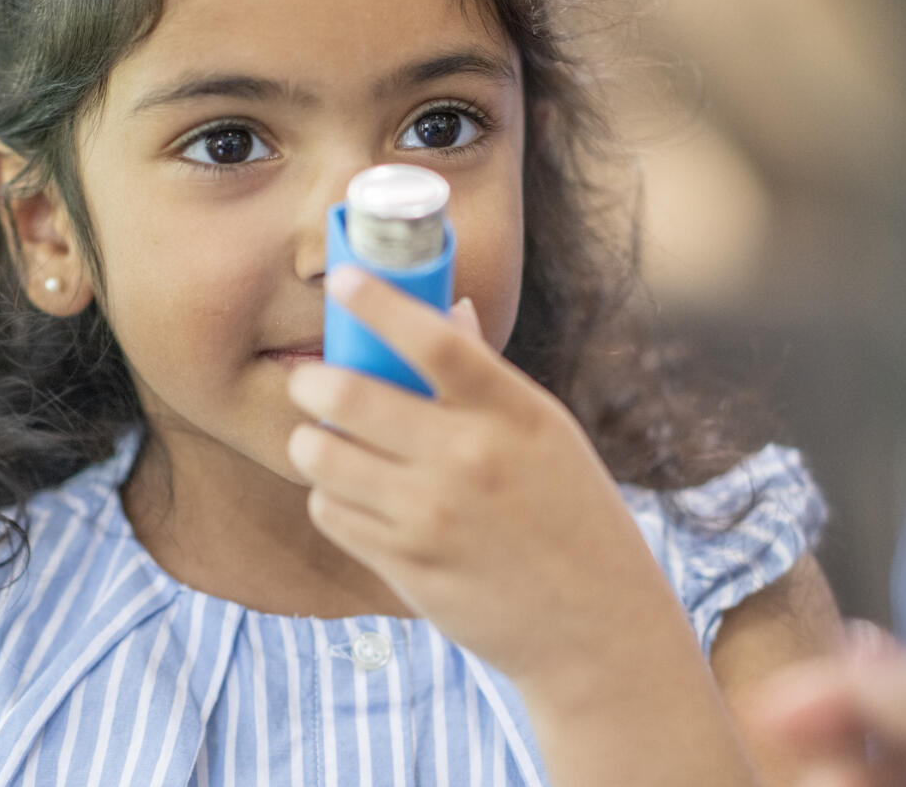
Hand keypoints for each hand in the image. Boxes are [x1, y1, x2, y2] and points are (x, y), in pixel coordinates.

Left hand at [286, 265, 683, 685]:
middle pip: (353, 396)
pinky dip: (330, 497)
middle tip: (308, 380)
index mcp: (515, 413)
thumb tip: (446, 309)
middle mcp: (471, 459)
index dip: (378, 303)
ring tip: (318, 439)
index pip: (434, 340)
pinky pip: (333, 512)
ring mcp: (434, 517)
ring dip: (310, 441)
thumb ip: (486, 378)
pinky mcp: (408, 568)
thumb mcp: (545, 435)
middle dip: (312, 381)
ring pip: (325, 458)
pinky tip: (348, 493)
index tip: (342, 278)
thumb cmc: (572, 515)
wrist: (597, 627)